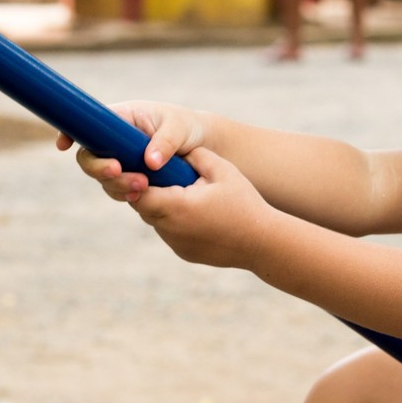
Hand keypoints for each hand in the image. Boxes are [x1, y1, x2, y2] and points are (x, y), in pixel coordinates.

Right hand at [54, 100, 209, 201]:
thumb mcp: (180, 128)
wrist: (204, 147)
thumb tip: (150, 162)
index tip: (64, 145)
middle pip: (90, 156)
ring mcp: (121, 161)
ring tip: (143, 186)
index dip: (71, 133)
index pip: (88, 123)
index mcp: (121, 118)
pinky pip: (120, 190)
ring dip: (117, 184)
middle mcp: (114, 141)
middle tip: (118, 171)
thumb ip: (166, 141)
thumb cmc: (188, 128)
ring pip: (105, 177)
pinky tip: (141, 196)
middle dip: (100, 168)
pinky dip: (127, 194)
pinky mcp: (131, 178)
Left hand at [130, 147, 273, 269]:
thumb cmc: (245, 204)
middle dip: (151, 191)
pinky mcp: (184, 253)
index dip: (137, 180)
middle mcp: (170, 229)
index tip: (148, 168)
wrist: (264, 243)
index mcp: (176, 206)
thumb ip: (196, 155)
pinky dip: (177, 223)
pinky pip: (171, 234)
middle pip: (143, 206)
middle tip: (166, 176)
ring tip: (187, 195)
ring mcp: (176, 244)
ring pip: (156, 221)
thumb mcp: (224, 170)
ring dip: (164, 207)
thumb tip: (176, 150)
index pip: (138, 192)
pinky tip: (198, 215)